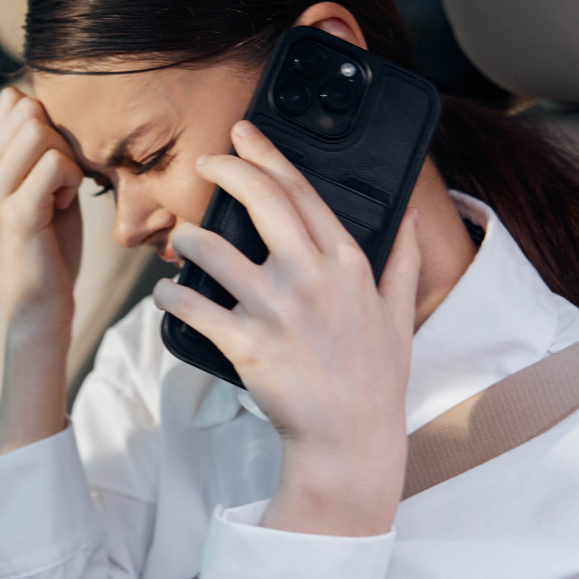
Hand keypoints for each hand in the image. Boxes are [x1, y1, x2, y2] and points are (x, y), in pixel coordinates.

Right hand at [0, 89, 85, 453]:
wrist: (38, 307)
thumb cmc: (50, 248)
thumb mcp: (45, 189)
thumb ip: (45, 152)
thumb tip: (58, 110)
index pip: (13, 101)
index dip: (47, 119)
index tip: (54, 160)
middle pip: (28, 109)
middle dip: (60, 137)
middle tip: (62, 179)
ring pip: (40, 131)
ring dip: (66, 158)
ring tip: (62, 192)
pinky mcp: (17, 214)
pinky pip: (54, 164)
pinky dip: (70, 179)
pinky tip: (63, 205)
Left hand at [152, 120, 420, 536]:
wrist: (350, 443)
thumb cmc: (373, 382)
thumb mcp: (400, 316)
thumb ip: (403, 261)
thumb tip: (413, 217)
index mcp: (346, 264)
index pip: (303, 191)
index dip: (269, 155)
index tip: (245, 135)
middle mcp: (312, 277)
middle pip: (260, 199)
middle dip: (225, 170)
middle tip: (205, 162)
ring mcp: (278, 309)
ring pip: (213, 248)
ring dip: (187, 238)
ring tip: (179, 240)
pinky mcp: (246, 343)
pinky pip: (192, 306)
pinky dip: (170, 297)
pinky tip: (165, 295)